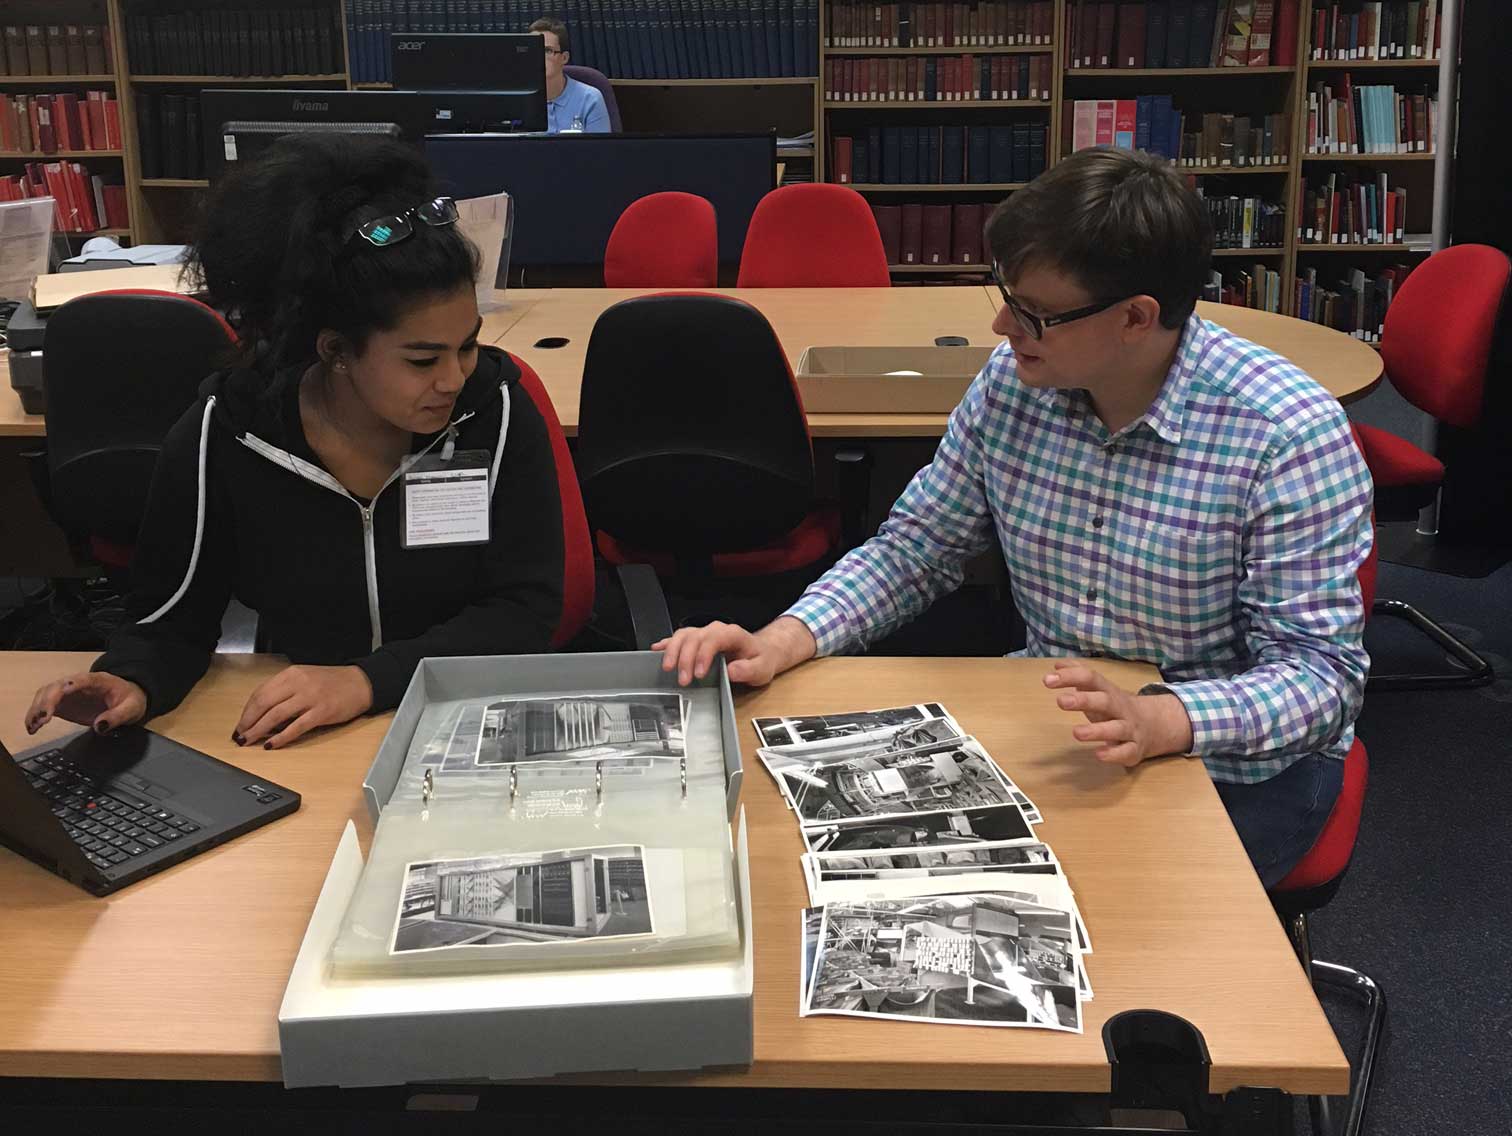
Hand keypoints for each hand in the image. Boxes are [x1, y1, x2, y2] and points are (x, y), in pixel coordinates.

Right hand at [25, 672, 147, 736]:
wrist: (128, 699)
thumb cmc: (130, 699)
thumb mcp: (132, 708)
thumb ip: (117, 717)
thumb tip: (100, 726)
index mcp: (98, 680)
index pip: (80, 680)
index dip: (68, 686)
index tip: (60, 694)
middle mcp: (78, 684)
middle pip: (57, 687)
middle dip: (47, 701)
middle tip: (43, 719)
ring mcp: (68, 693)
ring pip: (46, 695)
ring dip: (37, 709)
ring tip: (34, 726)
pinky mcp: (63, 704)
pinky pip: (45, 706)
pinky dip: (36, 716)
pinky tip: (32, 727)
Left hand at [233, 665, 372, 749]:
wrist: (361, 683)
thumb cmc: (333, 683)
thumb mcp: (305, 679)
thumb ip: (285, 692)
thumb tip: (262, 714)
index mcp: (292, 674)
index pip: (260, 693)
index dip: (246, 711)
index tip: (240, 724)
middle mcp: (299, 683)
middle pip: (264, 703)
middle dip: (248, 722)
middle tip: (239, 735)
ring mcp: (311, 697)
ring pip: (276, 715)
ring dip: (258, 730)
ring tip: (249, 741)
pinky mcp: (322, 712)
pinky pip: (296, 727)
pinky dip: (281, 737)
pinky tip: (271, 744)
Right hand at [653, 617, 816, 686]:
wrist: (761, 652)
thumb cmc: (761, 660)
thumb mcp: (762, 668)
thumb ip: (749, 670)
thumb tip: (732, 670)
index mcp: (732, 634)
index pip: (713, 639)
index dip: (703, 655)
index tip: (698, 674)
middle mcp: (716, 630)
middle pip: (694, 638)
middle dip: (685, 659)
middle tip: (682, 680)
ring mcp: (705, 633)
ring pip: (683, 635)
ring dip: (673, 651)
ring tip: (667, 669)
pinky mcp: (697, 639)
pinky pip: (679, 637)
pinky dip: (667, 643)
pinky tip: (656, 650)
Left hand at [1045, 661, 1193, 767]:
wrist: (1155, 725)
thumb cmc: (1115, 706)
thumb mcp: (1100, 689)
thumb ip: (1079, 675)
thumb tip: (1058, 665)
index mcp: (1108, 691)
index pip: (1091, 679)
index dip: (1071, 677)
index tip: (1048, 680)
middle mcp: (1120, 708)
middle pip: (1105, 701)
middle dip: (1084, 700)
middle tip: (1061, 701)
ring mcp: (1129, 729)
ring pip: (1117, 729)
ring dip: (1097, 731)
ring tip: (1077, 733)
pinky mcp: (1134, 749)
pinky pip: (1126, 751)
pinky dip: (1114, 754)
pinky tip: (1099, 754)